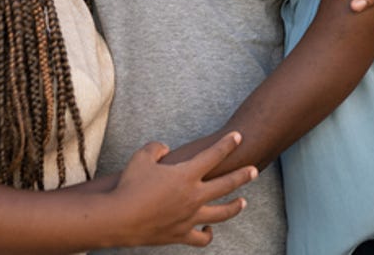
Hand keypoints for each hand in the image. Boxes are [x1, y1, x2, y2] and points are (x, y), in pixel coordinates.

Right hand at [111, 133, 256, 246]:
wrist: (119, 218)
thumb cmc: (129, 186)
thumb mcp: (141, 157)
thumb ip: (157, 148)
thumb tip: (165, 149)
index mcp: (187, 175)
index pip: (214, 155)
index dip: (227, 144)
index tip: (238, 136)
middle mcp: (194, 196)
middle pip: (227, 184)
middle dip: (243, 175)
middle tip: (254, 169)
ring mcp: (190, 217)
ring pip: (222, 213)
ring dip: (235, 206)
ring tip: (243, 202)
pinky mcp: (181, 234)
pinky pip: (201, 238)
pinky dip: (208, 233)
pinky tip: (209, 228)